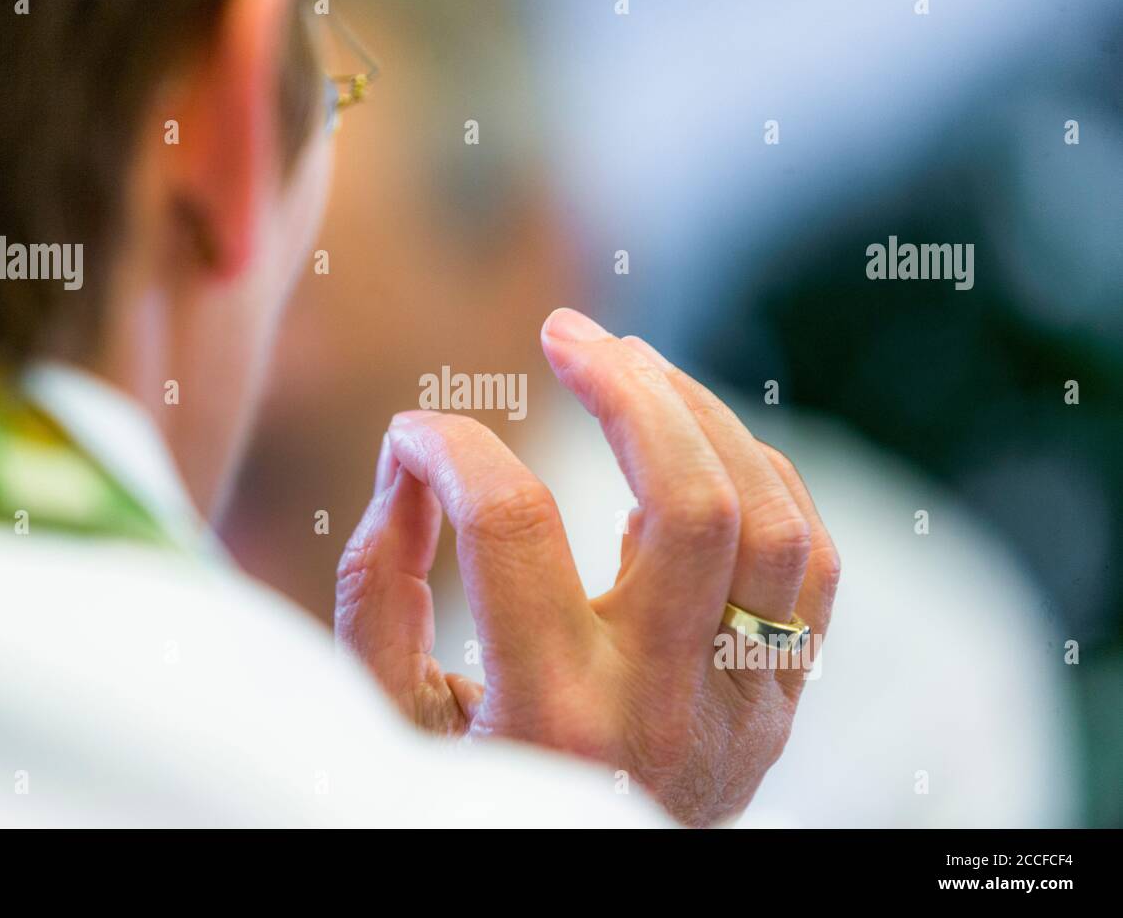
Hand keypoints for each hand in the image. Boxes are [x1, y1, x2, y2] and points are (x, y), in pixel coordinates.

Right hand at [334, 308, 838, 825]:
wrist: (570, 889)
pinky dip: (758, 478)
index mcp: (549, 719)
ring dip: (701, 415)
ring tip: (632, 365)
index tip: (414, 436)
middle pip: (689, 502)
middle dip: (625, 388)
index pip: (509, 528)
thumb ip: (383, 588)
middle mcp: (662, 711)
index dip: (448, 448)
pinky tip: (694, 445)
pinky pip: (810, 561)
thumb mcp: (389, 717)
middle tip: (564, 331)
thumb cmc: (461, 800)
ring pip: (771, 517)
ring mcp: (740, 708)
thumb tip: (412, 459)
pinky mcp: (777, 702)